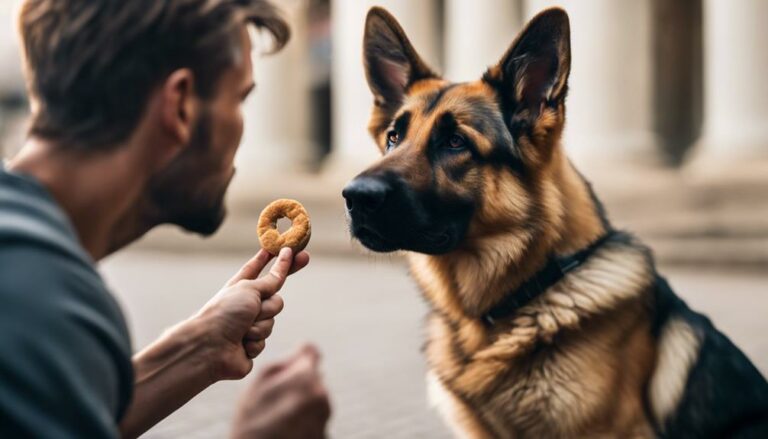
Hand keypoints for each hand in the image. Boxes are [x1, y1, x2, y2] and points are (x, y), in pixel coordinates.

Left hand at [194, 248, 309, 381]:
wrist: (208, 348)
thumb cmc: (224, 313)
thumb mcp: (249, 289)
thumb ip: (271, 279)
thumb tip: (284, 257)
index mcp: (241, 287)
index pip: (262, 269)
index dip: (277, 260)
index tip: (290, 249)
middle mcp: (245, 304)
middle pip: (275, 299)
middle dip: (268, 306)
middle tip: (256, 309)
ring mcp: (249, 325)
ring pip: (271, 321)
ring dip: (259, 325)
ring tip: (241, 330)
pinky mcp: (250, 344)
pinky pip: (265, 340)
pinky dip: (254, 341)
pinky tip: (239, 344)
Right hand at [232, 345, 330, 438]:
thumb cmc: (250, 424)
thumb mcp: (257, 387)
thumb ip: (284, 363)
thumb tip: (306, 348)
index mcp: (306, 378)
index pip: (311, 354)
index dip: (300, 358)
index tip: (289, 369)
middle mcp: (321, 397)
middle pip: (313, 380)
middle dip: (297, 386)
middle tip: (273, 405)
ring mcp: (324, 419)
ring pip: (315, 401)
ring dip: (300, 406)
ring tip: (277, 421)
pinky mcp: (324, 436)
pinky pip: (314, 422)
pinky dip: (303, 425)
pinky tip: (286, 432)